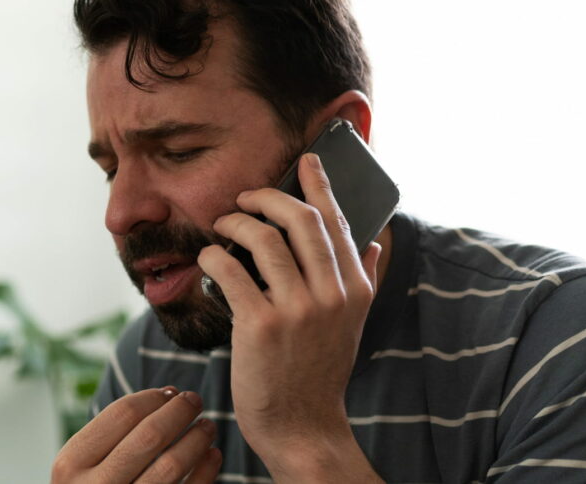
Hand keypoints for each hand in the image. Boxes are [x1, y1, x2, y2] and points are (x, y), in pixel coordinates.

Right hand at [51, 387, 221, 483]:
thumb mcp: (83, 463)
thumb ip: (115, 431)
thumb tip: (170, 394)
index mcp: (71, 463)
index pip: (122, 414)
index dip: (153, 397)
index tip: (171, 393)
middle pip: (149, 435)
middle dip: (179, 411)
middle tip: (195, 400)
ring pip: (171, 465)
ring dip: (197, 438)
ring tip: (207, 426)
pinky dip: (206, 470)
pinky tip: (212, 454)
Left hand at [197, 153, 381, 479]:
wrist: (301, 425)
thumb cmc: (319, 370)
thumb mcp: (352, 325)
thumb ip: (365, 280)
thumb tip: (375, 243)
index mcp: (355, 289)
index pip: (337, 221)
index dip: (319, 185)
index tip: (306, 160)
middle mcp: (330, 294)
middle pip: (300, 219)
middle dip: (269, 196)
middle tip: (248, 196)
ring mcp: (296, 309)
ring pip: (263, 238)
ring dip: (236, 222)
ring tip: (224, 224)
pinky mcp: (259, 325)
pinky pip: (231, 270)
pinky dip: (215, 255)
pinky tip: (210, 256)